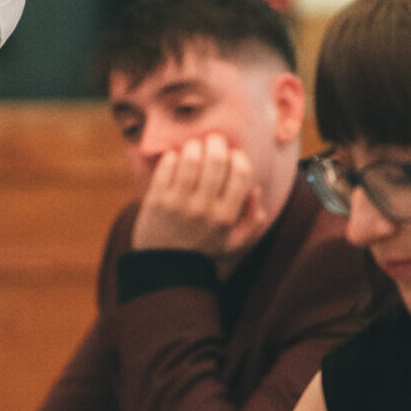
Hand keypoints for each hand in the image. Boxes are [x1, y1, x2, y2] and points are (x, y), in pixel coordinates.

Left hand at [129, 134, 263, 257]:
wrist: (164, 269)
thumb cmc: (203, 251)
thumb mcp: (235, 243)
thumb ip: (253, 219)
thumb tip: (255, 189)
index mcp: (225, 217)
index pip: (240, 174)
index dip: (239, 157)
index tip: (234, 155)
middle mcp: (203, 209)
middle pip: (215, 160)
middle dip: (216, 143)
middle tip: (214, 141)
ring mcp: (177, 204)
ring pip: (189, 159)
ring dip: (193, 146)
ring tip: (194, 146)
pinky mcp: (155, 200)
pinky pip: (166, 167)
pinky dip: (172, 157)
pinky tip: (175, 157)